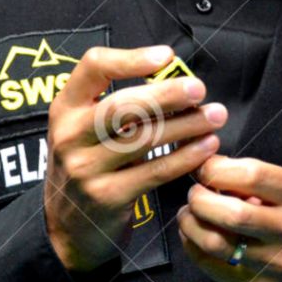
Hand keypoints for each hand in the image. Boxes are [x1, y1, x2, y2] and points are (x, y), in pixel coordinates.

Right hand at [44, 45, 226, 270]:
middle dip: (167, 95)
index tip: (167, 56)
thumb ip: (119, 104)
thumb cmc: (88, 164)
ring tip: (215, 116)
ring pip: (144, 139)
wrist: (67, 226)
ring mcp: (86, 168)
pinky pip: (154, 171)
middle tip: (199, 89)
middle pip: (123, 105)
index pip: (93, 67)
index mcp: (66, 107)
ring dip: (186, 125)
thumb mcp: (86, 128)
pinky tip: (206, 147)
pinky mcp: (107, 197)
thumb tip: (174, 76)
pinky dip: (185, 157)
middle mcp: (71, 135)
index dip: (131, 58)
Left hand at [176, 155, 281, 281]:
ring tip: (188, 213)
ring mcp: (275, 264)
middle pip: (231, 213)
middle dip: (200, 199)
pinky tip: (192, 235)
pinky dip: (193, 247)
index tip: (204, 169)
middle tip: (194, 194)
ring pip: (216, 243)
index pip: (251, 175)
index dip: (217, 169)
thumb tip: (210, 167)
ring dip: (191, 224)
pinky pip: (213, 267)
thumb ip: (256, 177)